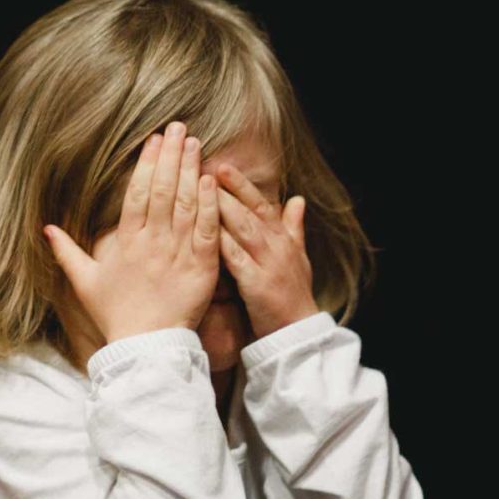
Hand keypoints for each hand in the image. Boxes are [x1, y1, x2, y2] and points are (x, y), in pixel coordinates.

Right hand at [43, 121, 221, 341]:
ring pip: (185, 204)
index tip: (154, 140)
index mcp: (126, 242)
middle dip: (171, 156)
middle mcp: (152, 242)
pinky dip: (209, 204)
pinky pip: (206, 230)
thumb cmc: (116, 316)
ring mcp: (177, 253)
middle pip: (163, 190)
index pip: (137, 194)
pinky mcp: (201, 267)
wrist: (146, 348)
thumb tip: (47, 229)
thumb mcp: (85, 283)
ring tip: (196, 144)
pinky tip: (211, 180)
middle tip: (180, 128)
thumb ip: (67, 253)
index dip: (146, 164)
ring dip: (191, 170)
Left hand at [214, 163, 318, 338]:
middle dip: (227, 188)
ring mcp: (268, 263)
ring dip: (222, 207)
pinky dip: (221, 243)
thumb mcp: (299, 257)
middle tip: (204, 167)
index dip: (241, 184)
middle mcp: (276, 245)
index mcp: (282, 238)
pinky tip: (203, 231)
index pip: (260, 204)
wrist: (298, 333)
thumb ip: (294, 227)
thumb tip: (298, 199)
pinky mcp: (257, 284)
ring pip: (243, 228)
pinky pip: (236, 259)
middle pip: (249, 210)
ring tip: (200, 189)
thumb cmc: (294, 295)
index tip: (222, 165)